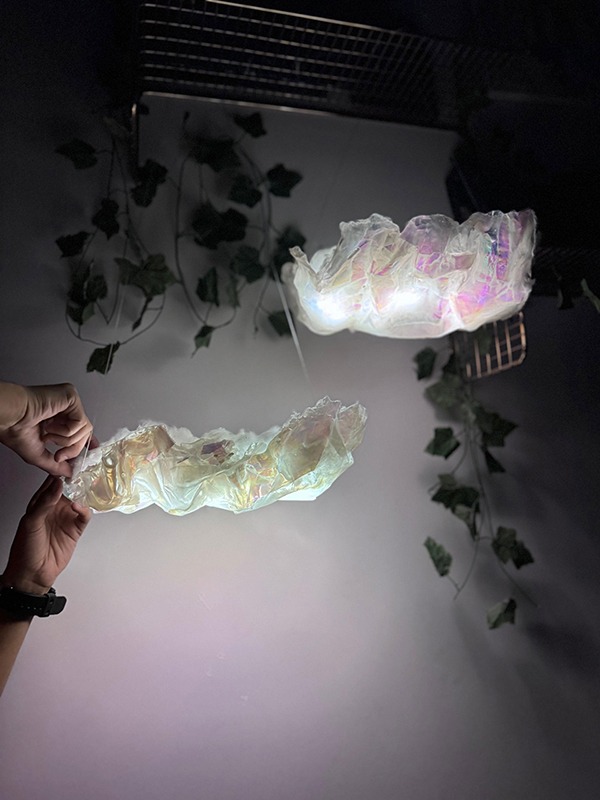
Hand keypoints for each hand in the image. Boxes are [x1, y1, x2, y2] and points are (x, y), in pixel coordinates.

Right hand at [0, 383, 92, 476]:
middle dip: (72, 450)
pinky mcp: (71, 396)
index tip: (83, 460)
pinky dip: (64, 431)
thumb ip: (56, 465)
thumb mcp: (38, 454)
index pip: (80, 432)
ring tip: (47, 434)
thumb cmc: (15, 429)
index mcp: (57, 419)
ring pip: (85, 429)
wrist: (10, 417)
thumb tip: (69, 473)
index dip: (83, 446)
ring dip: (65, 440)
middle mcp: (64, 409)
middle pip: (85, 433)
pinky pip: (80, 422)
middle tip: (58, 456)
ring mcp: (69, 402)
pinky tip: (49, 426)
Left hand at [1, 476, 90, 594]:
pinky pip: (84, 516)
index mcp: (40, 503)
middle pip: (68, 489)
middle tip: (85, 470)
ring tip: (87, 485)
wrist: (32, 575)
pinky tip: (80, 507)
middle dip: (77, 480)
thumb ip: (44, 502)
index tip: (69, 463)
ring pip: (79, 499)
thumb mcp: (31, 522)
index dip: (60, 472)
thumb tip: (57, 484)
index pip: (52, 482)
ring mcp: (65, 518)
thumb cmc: (25, 549)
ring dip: (83, 493)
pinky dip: (84, 509)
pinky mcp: (75, 530)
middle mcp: (54, 508)